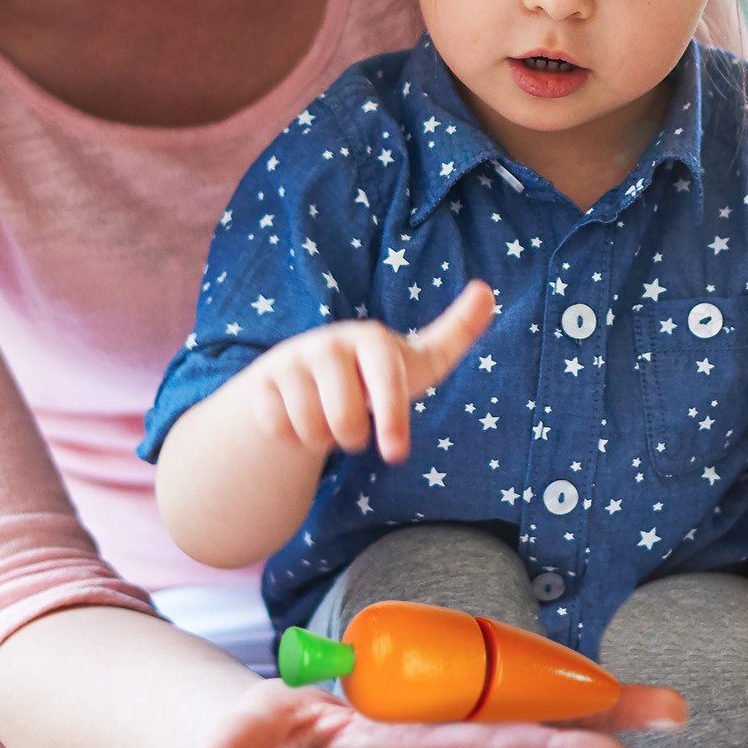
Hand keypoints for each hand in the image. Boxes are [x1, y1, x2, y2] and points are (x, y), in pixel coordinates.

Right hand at [199, 676, 689, 747]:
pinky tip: (621, 701)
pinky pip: (519, 724)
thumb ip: (245, 737)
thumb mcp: (251, 737)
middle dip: (596, 734)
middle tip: (669, 713)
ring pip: (532, 737)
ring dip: (598, 722)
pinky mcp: (456, 741)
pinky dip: (571, 712)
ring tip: (665, 705)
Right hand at [245, 282, 493, 463]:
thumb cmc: (374, 374)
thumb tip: (487, 292)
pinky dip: (291, 436)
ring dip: (321, 439)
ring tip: (326, 420)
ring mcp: (290, 360)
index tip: (396, 455)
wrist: (308, 378)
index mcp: (369, 338)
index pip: (384, 380)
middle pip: (343, 418)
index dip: (392, 418)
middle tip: (355, 427)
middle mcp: (327, 343)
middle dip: (352, 438)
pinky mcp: (260, 382)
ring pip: (309, 427)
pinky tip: (297, 418)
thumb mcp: (417, 360)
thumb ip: (456, 332)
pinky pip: (278, 428)